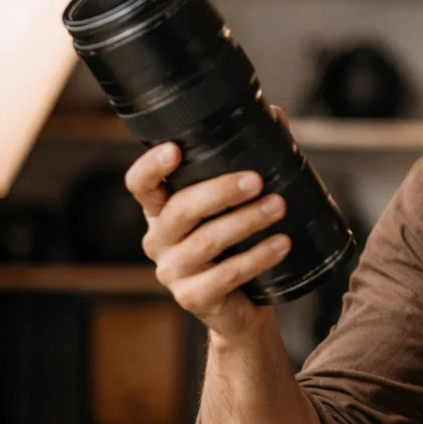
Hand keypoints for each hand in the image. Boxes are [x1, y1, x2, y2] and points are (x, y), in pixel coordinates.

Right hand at [124, 106, 291, 339]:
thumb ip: (248, 162)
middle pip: (180, 210)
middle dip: (220, 192)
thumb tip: (275, 115)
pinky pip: (225, 276)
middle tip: (256, 180)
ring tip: (278, 207)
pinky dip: (257, 258)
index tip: (174, 149)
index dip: (151, 167)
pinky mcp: (194, 298)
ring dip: (245, 221)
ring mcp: (172, 272)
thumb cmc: (239, 246)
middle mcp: (159, 240)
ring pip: (206, 242)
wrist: (245, 308)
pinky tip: (281, 244)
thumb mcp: (237, 206)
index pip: (140, 185)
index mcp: (162, 211)